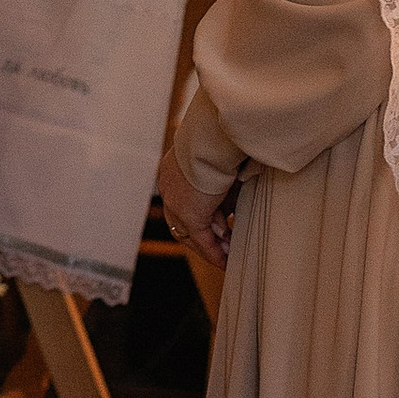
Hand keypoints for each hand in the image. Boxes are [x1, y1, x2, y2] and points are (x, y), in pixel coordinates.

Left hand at [158, 145, 233, 269]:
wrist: (218, 135)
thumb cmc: (225, 142)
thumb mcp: (223, 168)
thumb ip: (224, 193)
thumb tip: (229, 218)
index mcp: (173, 169)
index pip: (181, 201)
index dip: (199, 216)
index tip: (216, 226)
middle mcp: (169, 186)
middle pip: (180, 222)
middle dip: (202, 238)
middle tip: (222, 247)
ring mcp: (175, 201)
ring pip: (188, 233)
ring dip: (208, 247)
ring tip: (226, 256)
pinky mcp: (189, 213)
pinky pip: (201, 239)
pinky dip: (213, 253)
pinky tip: (225, 262)